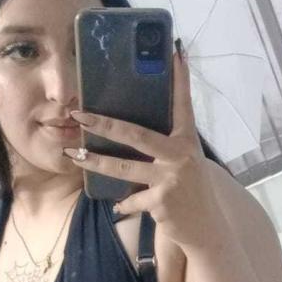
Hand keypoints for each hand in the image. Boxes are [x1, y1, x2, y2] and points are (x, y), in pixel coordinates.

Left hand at [64, 45, 223, 253]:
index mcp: (187, 141)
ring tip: (74, 154)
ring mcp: (170, 178)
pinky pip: (131, 199)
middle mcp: (180, 155)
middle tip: (79, 113)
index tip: (175, 53)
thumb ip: (166, 148)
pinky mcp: (160, 202)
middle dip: (104, 123)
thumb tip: (134, 135)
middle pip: (135, 134)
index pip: (183, 104)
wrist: (206, 228)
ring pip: (123, 168)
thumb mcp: (186, 163)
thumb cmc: (193, 191)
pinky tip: (118, 207)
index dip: (180, 79)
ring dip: (95, 162)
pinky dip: (124, 204)